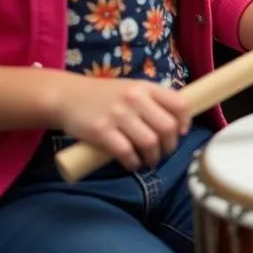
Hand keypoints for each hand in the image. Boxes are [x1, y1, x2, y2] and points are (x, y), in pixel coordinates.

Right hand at [52, 74, 191, 171]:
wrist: (68, 96)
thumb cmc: (105, 95)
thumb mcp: (132, 89)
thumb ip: (151, 100)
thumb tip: (175, 121)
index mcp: (146, 87)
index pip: (179, 103)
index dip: (185, 122)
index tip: (181, 133)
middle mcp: (135, 99)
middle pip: (167, 127)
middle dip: (170, 146)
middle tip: (164, 153)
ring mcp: (118, 115)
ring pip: (149, 142)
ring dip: (153, 158)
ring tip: (149, 161)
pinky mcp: (101, 132)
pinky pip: (126, 153)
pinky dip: (133, 163)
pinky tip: (132, 164)